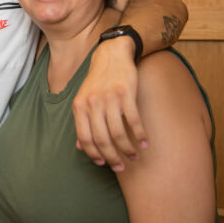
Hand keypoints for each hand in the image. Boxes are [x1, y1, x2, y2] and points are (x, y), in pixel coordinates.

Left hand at [72, 36, 147, 170]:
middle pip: (102, 139)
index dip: (94, 154)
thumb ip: (81, 122)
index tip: (104, 164)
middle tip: (121, 166)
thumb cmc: (97, 81)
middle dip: (112, 157)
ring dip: (128, 149)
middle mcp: (92, 103)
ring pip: (118, 133)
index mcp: (79, 106)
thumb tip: (79, 147)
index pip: (84, 138)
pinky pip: (133, 120)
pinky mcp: (125, 93)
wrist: (111, 55)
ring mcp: (108, 98)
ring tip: (134, 156)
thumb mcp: (83, 99)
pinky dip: (140, 135)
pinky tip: (145, 143)